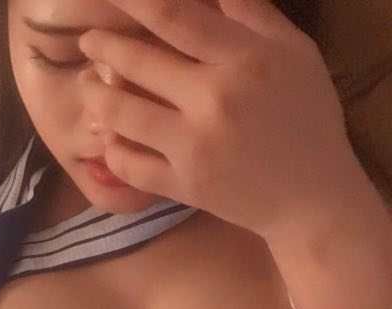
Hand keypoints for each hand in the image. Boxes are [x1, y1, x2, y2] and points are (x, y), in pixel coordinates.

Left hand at [78, 0, 361, 239]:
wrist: (311, 197)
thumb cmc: (307, 119)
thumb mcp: (296, 53)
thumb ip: (252, 15)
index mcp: (243, 60)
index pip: (173, 17)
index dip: (133, 1)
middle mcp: (213, 100)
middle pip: (137, 62)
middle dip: (102, 46)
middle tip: (88, 41)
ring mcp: (193, 147)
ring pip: (121, 115)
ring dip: (95, 96)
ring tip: (87, 86)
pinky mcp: (183, 186)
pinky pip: (129, 165)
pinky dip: (112, 150)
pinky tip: (108, 137)